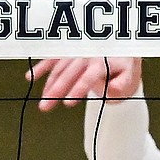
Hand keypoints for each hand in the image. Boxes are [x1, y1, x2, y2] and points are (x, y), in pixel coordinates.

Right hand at [27, 57, 142, 111]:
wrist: (123, 54)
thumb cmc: (125, 72)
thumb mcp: (129, 80)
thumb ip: (120, 86)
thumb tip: (111, 90)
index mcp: (104, 61)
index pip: (88, 76)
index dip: (77, 89)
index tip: (67, 103)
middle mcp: (88, 54)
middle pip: (69, 73)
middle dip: (56, 90)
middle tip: (44, 107)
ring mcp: (77, 52)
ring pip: (59, 68)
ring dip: (49, 85)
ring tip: (42, 103)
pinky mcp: (69, 52)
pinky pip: (53, 58)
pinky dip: (41, 67)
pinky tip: (30, 77)